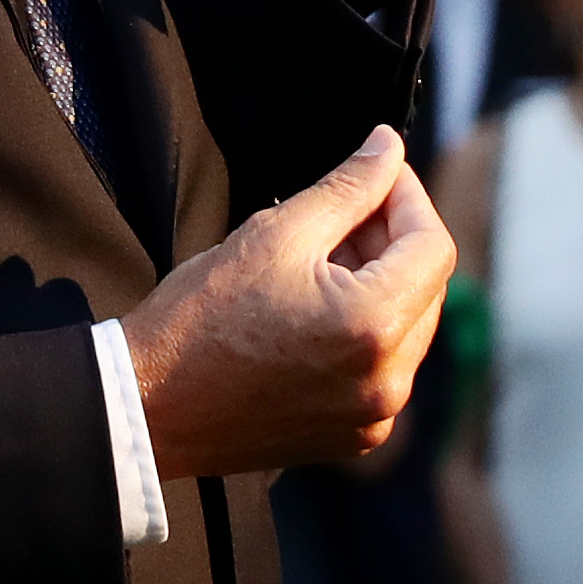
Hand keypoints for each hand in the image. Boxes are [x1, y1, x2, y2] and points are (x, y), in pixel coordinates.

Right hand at [128, 130, 455, 480]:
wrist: (148, 406)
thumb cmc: (199, 317)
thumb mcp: (276, 233)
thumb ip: (348, 187)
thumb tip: (389, 147)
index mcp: (373, 328)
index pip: (434, 247)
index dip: (408, 198)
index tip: (377, 173)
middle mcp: (388, 383)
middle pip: (428, 288)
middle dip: (394, 241)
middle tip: (341, 214)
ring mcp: (374, 418)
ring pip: (409, 328)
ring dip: (381, 285)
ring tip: (320, 260)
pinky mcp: (354, 436)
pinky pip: (384, 367)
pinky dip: (366, 330)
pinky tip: (316, 307)